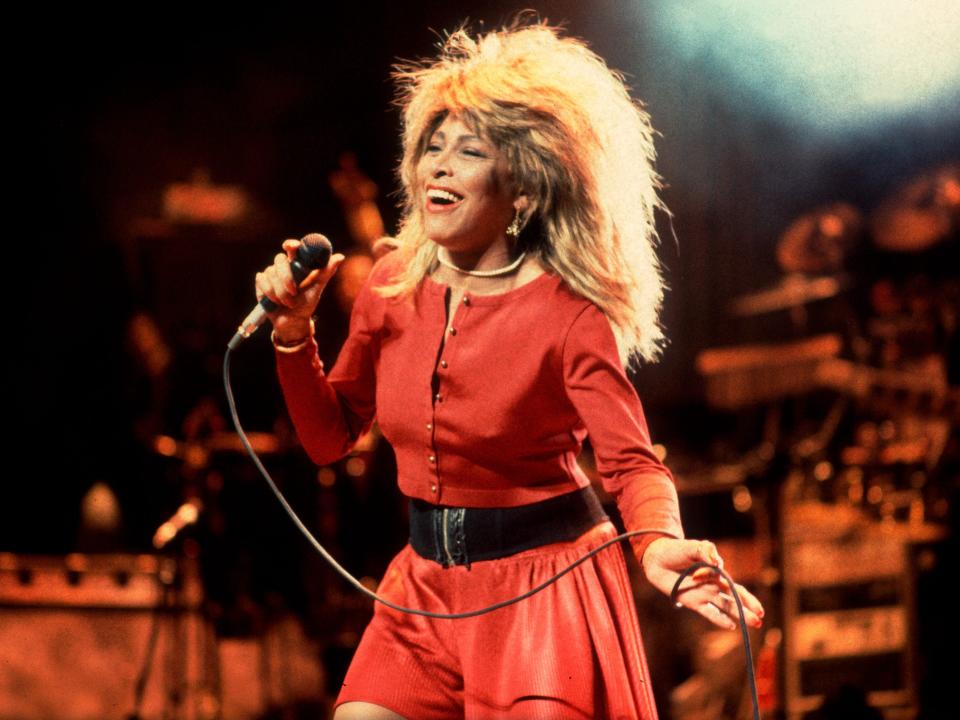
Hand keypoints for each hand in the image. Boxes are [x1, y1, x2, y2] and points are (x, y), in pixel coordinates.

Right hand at [255, 238, 345, 340]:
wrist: (293, 321)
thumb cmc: (306, 304)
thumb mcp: (318, 288)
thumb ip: (326, 272)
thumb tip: (340, 256)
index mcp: (297, 264)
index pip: (292, 248)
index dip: (291, 245)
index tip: (292, 246)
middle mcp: (283, 266)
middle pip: (279, 260)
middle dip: (286, 277)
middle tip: (294, 292)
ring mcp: (271, 273)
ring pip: (271, 273)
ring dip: (280, 292)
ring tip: (288, 303)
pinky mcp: (261, 282)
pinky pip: (262, 281)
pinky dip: (270, 293)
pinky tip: (275, 302)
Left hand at [641, 537, 763, 630]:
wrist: (657, 558)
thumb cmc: (678, 550)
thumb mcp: (694, 546)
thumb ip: (707, 551)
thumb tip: (717, 563)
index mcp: (717, 574)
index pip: (736, 588)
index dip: (747, 598)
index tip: (757, 608)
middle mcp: (713, 586)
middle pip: (734, 600)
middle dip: (747, 609)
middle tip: (761, 619)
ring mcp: (703, 595)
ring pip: (725, 606)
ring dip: (738, 615)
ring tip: (754, 624)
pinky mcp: (692, 601)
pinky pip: (708, 612)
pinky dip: (719, 618)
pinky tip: (731, 626)